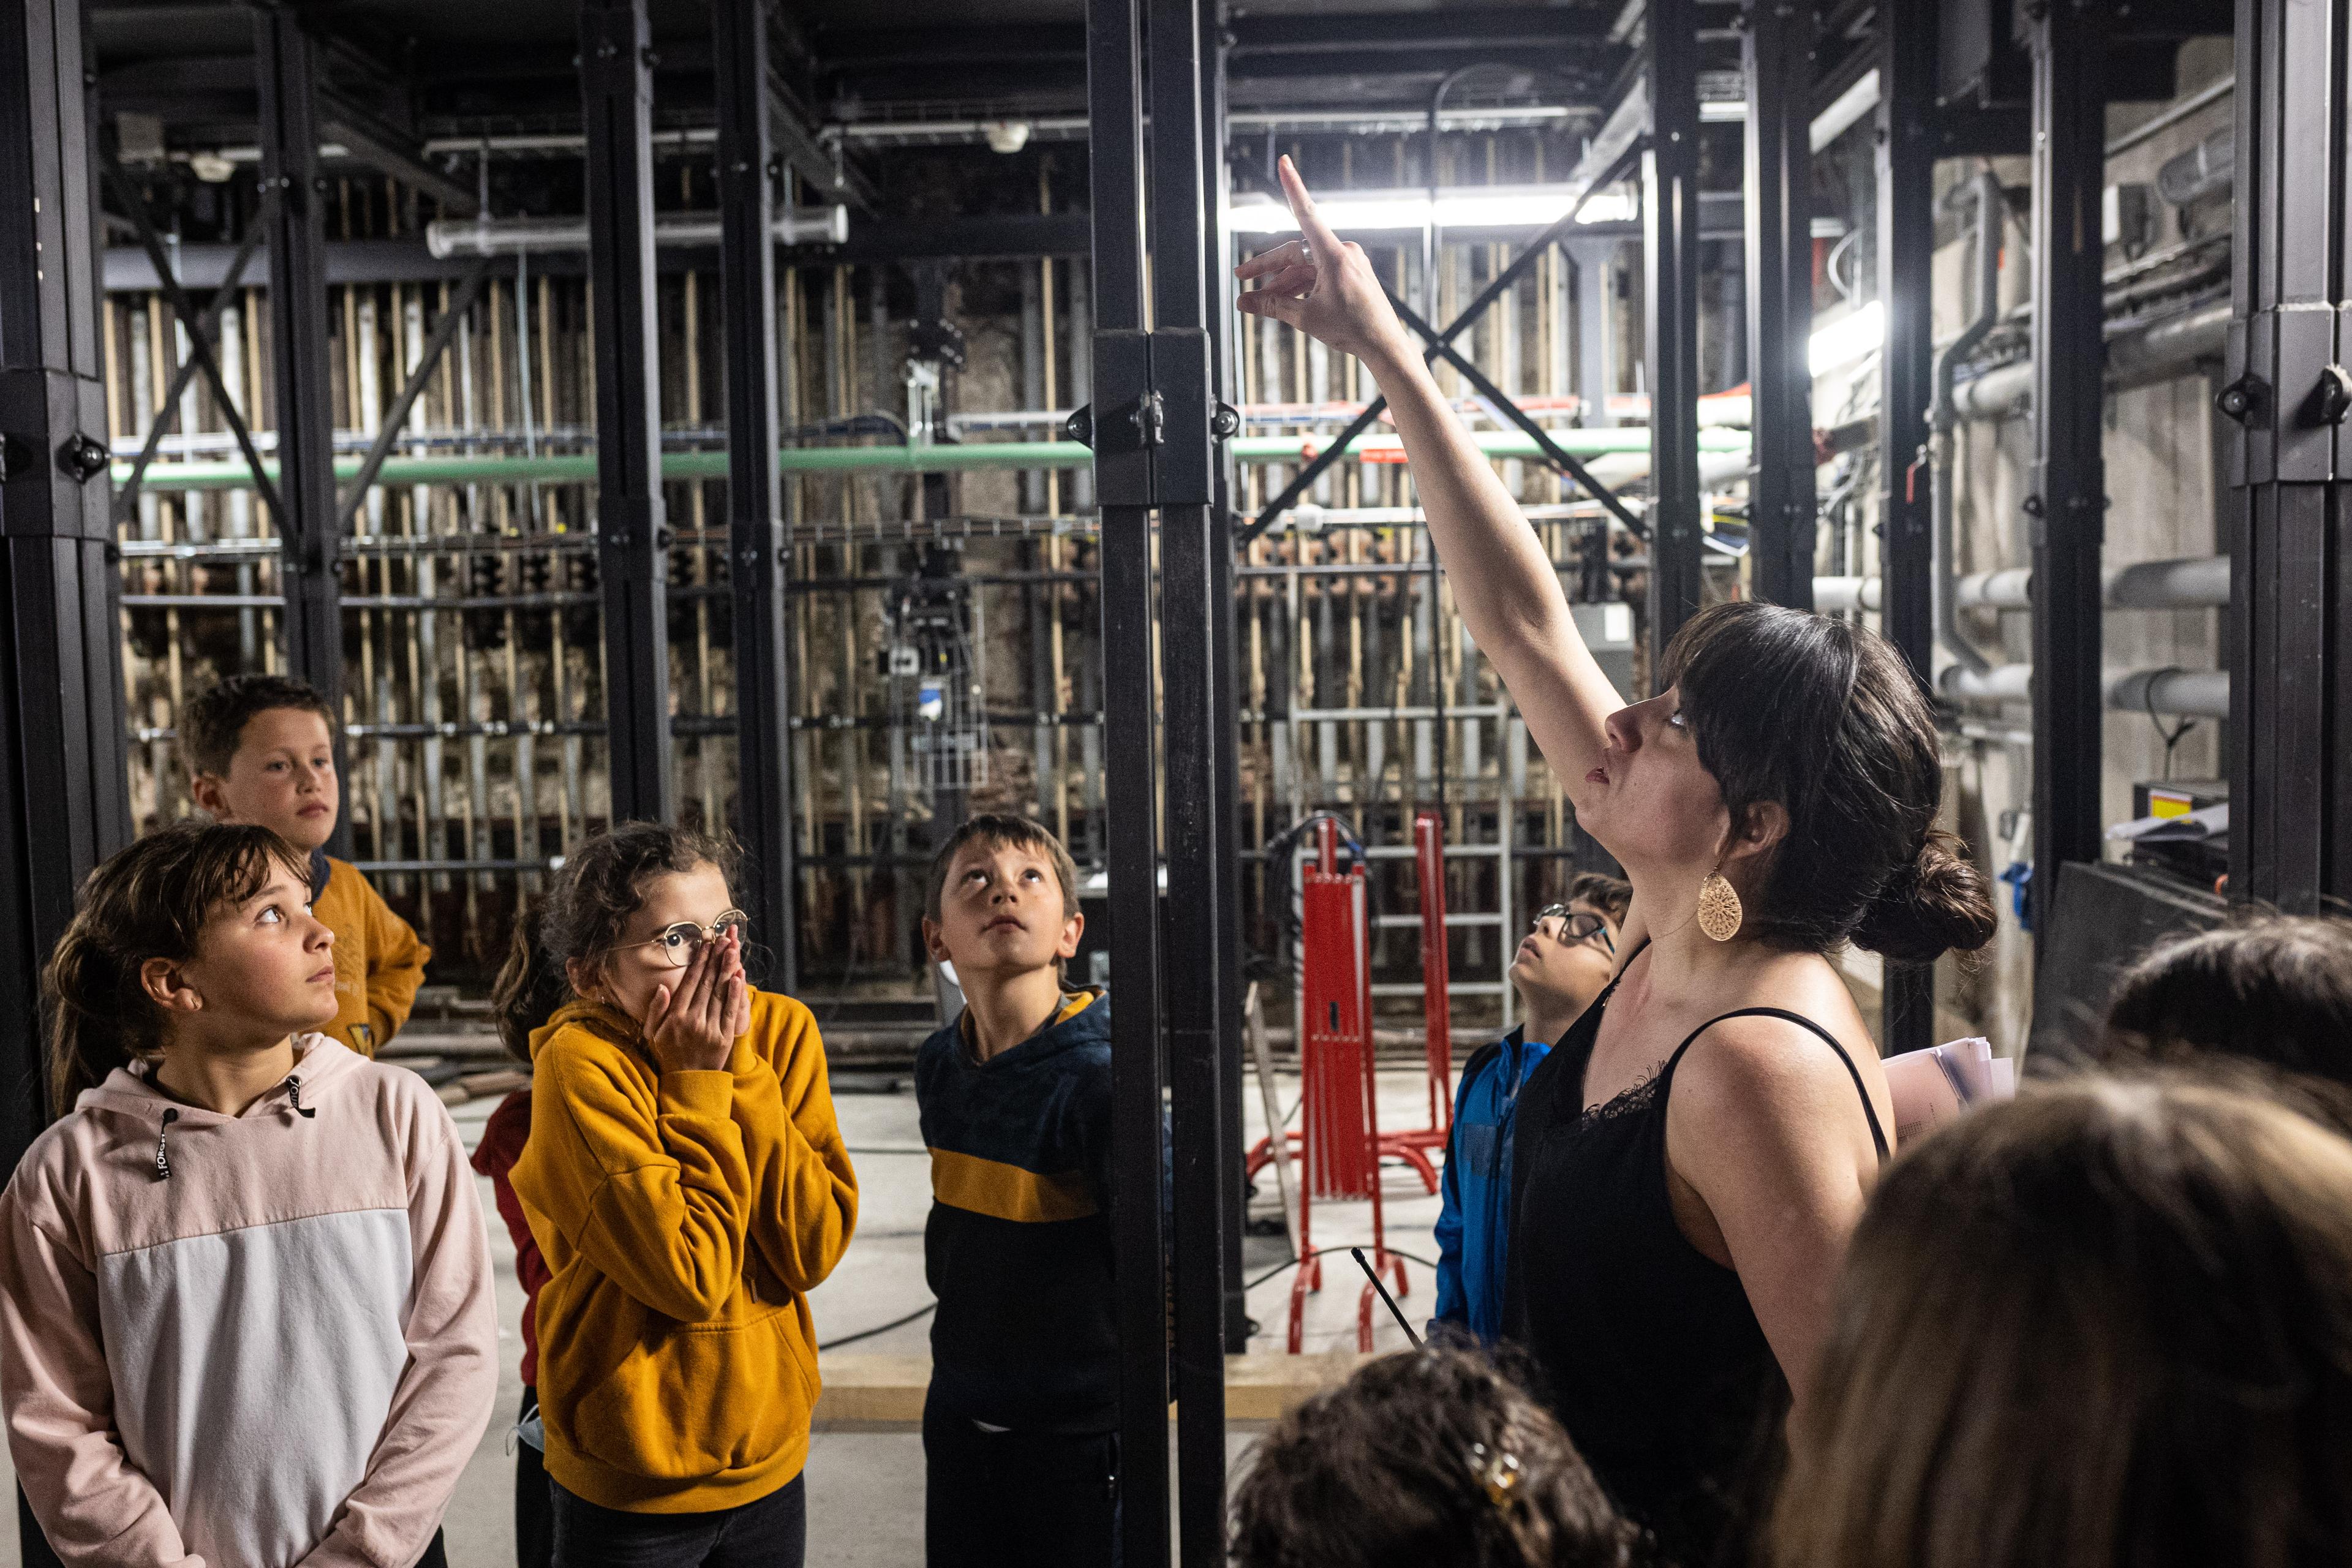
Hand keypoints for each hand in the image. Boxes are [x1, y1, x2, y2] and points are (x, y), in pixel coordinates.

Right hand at [644, 926, 749, 1074]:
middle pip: (706, 983)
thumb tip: (662, 986)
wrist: (689, 1082)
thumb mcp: (653, 1034)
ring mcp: (710, 1029)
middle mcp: (693, 1020)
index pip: (689, 983)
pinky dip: (735, 994)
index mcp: (675, 1017)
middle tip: (722, 938)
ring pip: (720, 994)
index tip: (706, 944)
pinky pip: (731, 1012)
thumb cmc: (669, 1055)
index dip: (699, 962)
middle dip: (715, 959)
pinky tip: (738, 977)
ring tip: (732, 949)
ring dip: (726, 970)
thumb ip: (656, 1010)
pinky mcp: (725, 1037)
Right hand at [1235, 155, 1414, 370]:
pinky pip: (1317, 275)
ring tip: (1258, 301)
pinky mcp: (1350, 275)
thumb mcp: (1305, 317)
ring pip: (1305, 266)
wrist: (1384, 345)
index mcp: (1333, 255)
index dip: (1292, 186)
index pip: (1306, 213)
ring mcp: (1347, 263)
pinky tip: (1284, 302)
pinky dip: (1300, 286)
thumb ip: (1272, 306)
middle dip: (1267, 267)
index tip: (1283, 162)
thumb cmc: (1352, 329)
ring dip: (1282, 283)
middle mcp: (1342, 252)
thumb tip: (1243, 301)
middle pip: (1294, 252)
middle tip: (1240, 277)